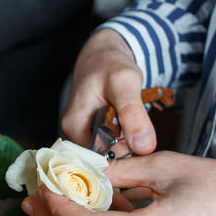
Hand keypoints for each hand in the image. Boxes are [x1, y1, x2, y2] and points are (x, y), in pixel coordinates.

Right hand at [61, 28, 155, 154]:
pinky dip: (122, 143)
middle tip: (142, 137)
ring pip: (106, 154)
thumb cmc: (110, 64)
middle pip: (101, 160)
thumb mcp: (125, 84)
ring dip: (125, 148)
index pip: (98, 161)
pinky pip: (106, 147)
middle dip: (125, 154)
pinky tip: (131, 132)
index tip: (143, 154)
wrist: (103, 54)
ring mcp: (79, 134)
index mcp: (73, 125)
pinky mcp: (88, 132)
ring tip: (137, 132)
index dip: (123, 161)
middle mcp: (71, 134)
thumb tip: (143, 147)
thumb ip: (133, 116)